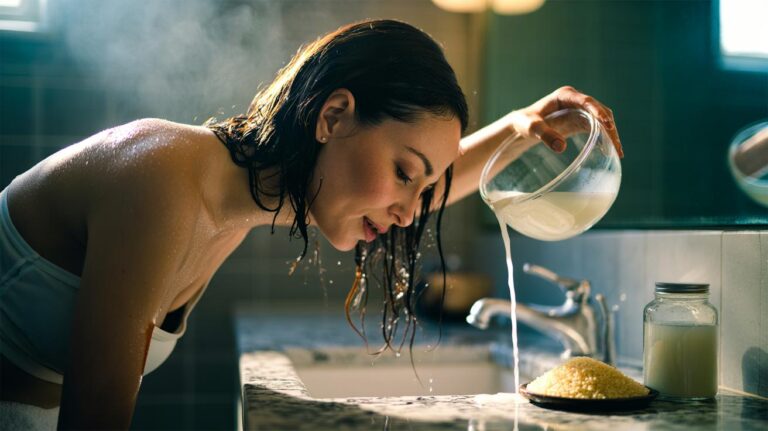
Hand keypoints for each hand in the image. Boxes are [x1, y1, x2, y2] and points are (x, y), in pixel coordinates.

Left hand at [506, 86, 623, 157]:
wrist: (522, 125)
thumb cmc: (525, 122)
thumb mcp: (532, 128)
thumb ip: (545, 135)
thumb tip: (561, 147)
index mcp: (564, 95)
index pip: (586, 101)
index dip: (598, 112)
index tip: (607, 124)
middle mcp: (575, 100)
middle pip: (599, 110)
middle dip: (609, 126)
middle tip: (616, 145)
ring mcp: (579, 110)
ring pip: (602, 119)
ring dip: (611, 134)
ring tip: (617, 151)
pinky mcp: (580, 120)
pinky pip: (597, 127)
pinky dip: (605, 137)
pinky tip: (611, 151)